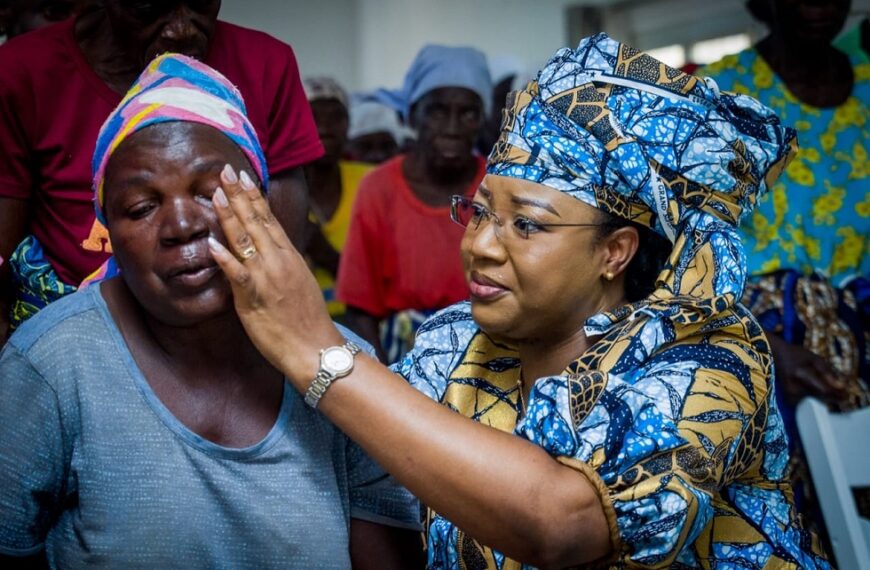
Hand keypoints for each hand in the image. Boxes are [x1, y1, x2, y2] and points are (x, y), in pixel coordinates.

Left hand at [207, 164, 344, 387]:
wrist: (316, 348)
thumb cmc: (307, 321)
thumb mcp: (298, 283)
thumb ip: (281, 265)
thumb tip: (267, 252)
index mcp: (289, 256)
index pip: (269, 218)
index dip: (254, 196)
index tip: (243, 177)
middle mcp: (279, 260)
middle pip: (256, 221)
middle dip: (239, 194)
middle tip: (225, 170)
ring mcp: (268, 277)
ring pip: (245, 239)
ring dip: (229, 215)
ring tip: (215, 193)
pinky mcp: (256, 297)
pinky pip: (237, 274)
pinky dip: (224, 257)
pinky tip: (210, 243)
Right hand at [767, 333, 847, 404]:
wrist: (775, 356)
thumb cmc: (797, 355)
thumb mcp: (815, 359)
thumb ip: (828, 372)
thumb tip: (841, 387)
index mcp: (802, 375)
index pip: (825, 390)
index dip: (838, 394)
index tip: (846, 394)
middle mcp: (794, 387)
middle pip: (821, 398)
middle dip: (833, 397)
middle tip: (840, 394)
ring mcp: (790, 394)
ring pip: (815, 402)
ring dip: (823, 398)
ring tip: (824, 389)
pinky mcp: (788, 399)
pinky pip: (807, 403)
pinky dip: (813, 399)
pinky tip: (812, 391)